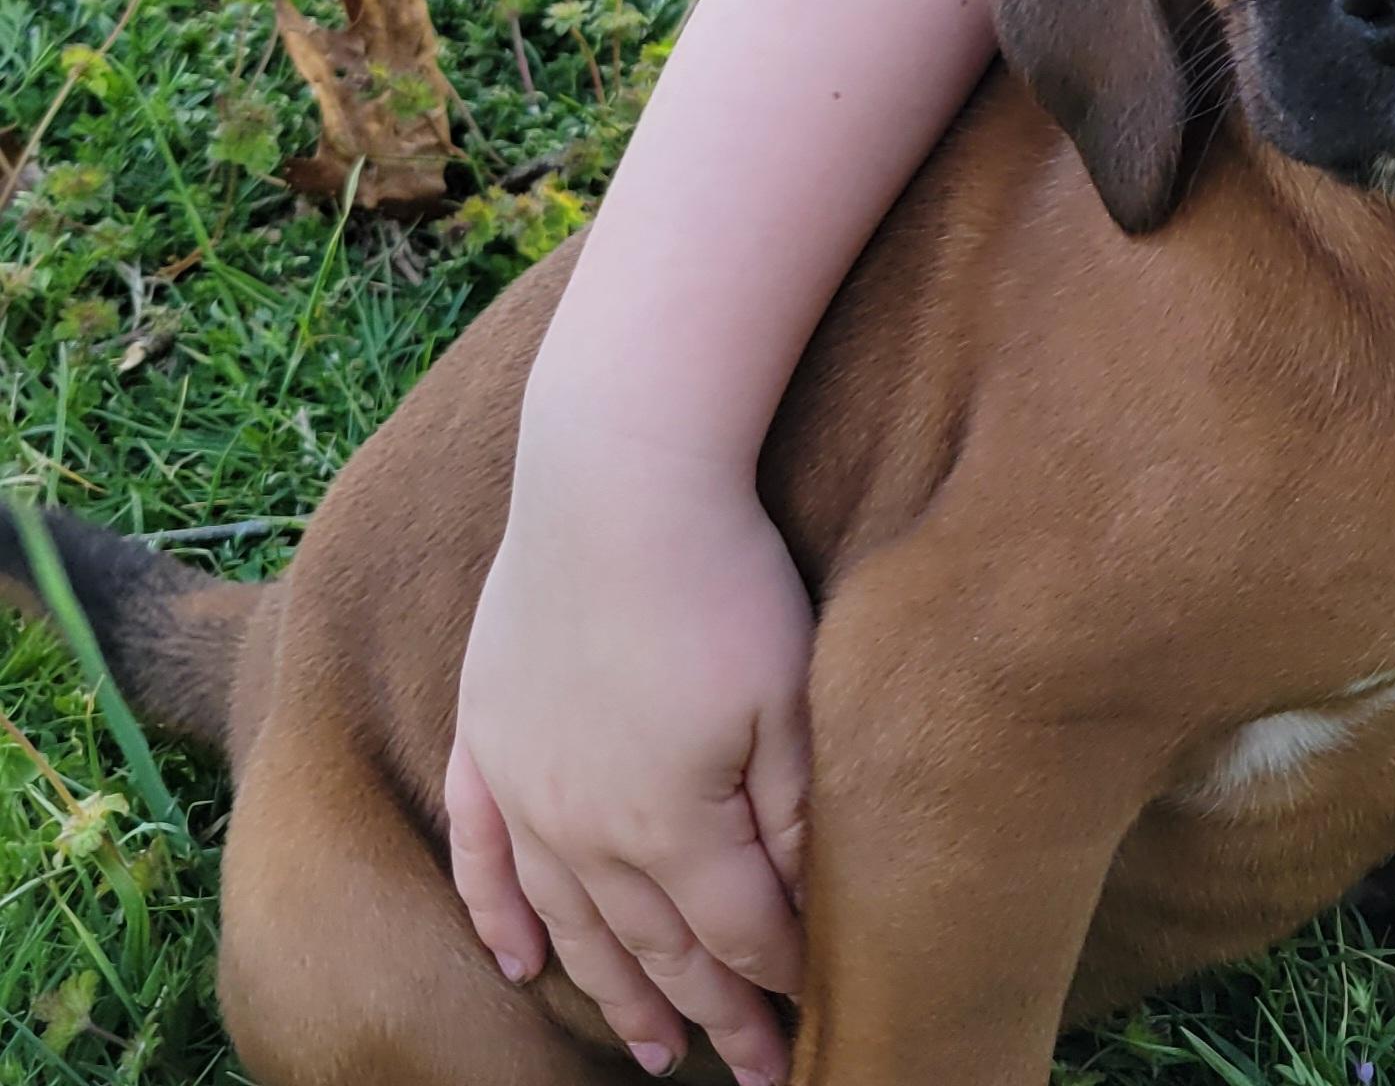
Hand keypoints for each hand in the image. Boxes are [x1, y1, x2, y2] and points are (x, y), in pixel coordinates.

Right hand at [446, 454, 811, 1085]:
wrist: (617, 473)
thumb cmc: (723, 576)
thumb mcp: (790, 701)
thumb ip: (791, 819)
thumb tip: (801, 916)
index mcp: (672, 827)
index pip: (738, 942)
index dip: (778, 992)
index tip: (810, 1032)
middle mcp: (585, 828)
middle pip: (655, 948)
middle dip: (707, 1017)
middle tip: (745, 1072)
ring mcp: (523, 782)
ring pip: (569, 921)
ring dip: (612, 990)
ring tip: (655, 1047)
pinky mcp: (487, 729)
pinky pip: (480, 851)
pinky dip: (497, 914)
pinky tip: (516, 961)